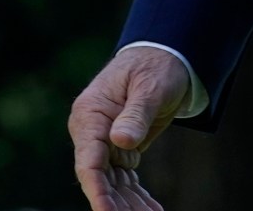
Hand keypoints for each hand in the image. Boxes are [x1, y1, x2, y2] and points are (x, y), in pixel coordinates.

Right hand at [68, 45, 188, 210]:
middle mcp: (92, 132)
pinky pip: (126, 178)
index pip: (89, 160)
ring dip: (129, 205)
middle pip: (100, 178)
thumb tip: (122, 141)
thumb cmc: (155, 66)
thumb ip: (136, 113)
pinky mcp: (121, 149)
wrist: (164, 57)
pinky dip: (138, 195)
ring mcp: (105, 142)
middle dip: (116, 205)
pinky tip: (152, 210)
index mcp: (91, 115)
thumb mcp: (150, 86)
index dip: (97, 190)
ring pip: (114, 183)